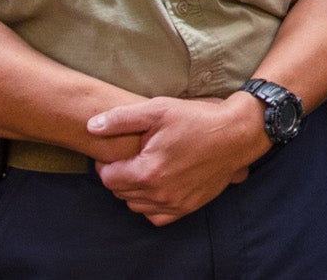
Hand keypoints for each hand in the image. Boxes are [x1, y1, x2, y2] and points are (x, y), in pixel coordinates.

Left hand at [85, 94, 268, 224]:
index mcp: (147, 171)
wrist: (235, 135)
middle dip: (118, 176)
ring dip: (132, 191)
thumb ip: (120, 119)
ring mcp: (174, 204)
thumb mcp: (157, 110)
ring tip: (141, 170)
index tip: (112, 153)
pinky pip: (157, 217)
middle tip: (127, 158)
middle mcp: (159, 194)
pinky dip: (150, 205)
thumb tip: (91, 126)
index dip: (104, 165)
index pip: (108, 178)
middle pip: (120, 193)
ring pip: (136, 206)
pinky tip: (156, 187)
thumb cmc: (197, 120)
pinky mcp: (188, 207)